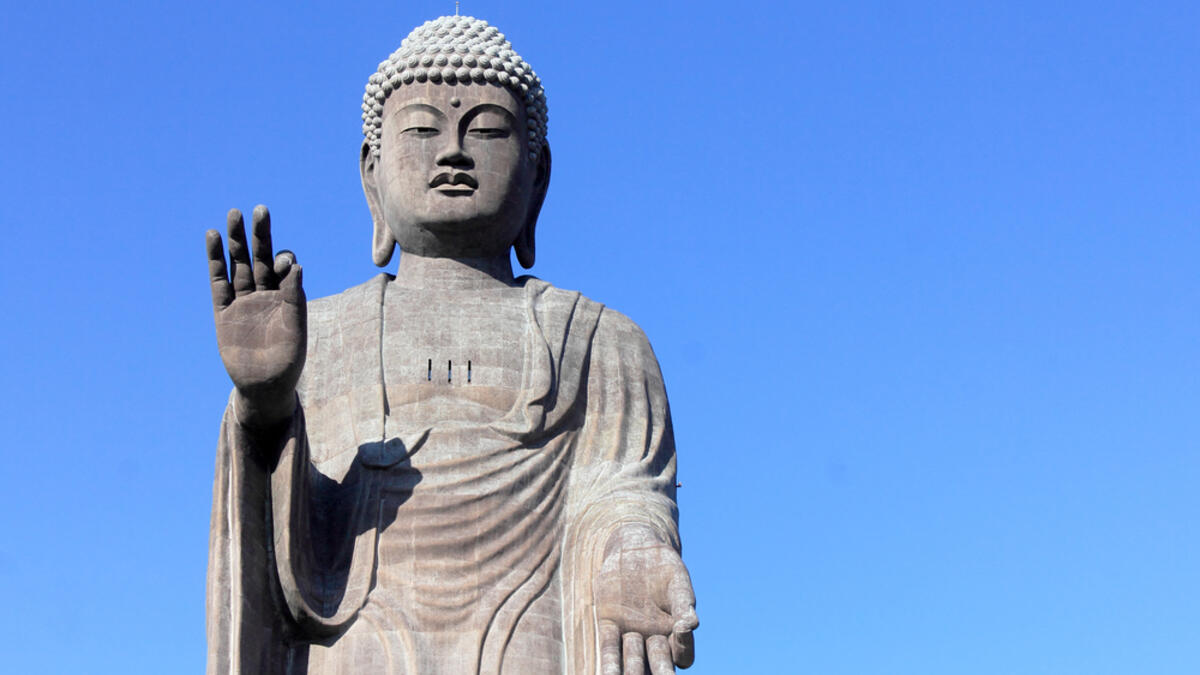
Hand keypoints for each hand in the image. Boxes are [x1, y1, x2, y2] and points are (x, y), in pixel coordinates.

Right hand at [206, 205, 305, 428]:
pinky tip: (212, 237)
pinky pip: (218, 281)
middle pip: (261, 258)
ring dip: (236, 241)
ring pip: (239, 264)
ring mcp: (243, 300)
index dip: (284, 262)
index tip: (285, 263)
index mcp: (287, 297)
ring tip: (233, 215)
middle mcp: (265, 294)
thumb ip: (295, 300)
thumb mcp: (296, 331)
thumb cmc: (288, 361)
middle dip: (260, 235)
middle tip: (260, 210)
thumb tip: (297, 267)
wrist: (264, 386)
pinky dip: (215, 260)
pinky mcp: (224, 310)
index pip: (285, 269)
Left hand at [595, 524, 698, 673]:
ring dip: (631, 671)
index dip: (684, 647)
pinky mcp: (610, 625)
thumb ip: (683, 606)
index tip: (682, 630)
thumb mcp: (677, 583)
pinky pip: (609, 648)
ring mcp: (632, 634)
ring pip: (632, 660)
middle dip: (660, 673)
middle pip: (659, 664)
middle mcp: (654, 638)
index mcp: (676, 632)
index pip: (684, 654)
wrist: (635, 549)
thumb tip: (690, 626)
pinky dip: (609, 663)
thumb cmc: (663, 567)